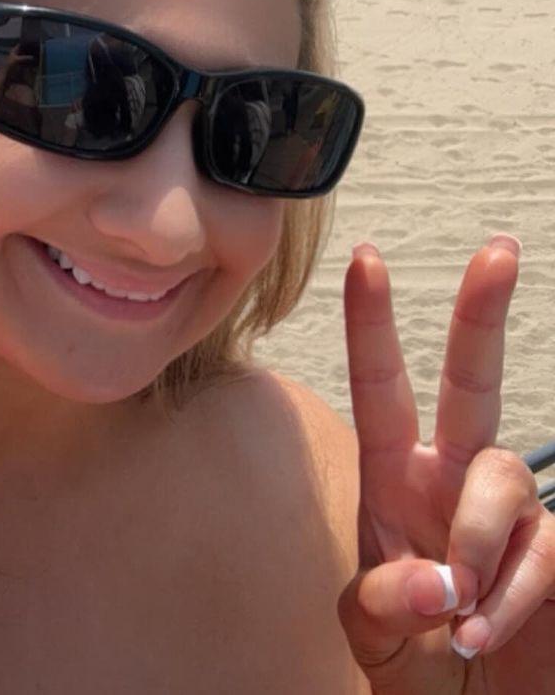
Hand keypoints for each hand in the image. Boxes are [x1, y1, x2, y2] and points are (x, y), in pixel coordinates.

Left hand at [338, 236, 554, 692]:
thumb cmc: (413, 667)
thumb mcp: (371, 638)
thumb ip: (382, 602)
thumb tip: (437, 577)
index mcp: (394, 482)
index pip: (381, 389)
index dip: (372, 325)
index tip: (365, 258)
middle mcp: (453, 480)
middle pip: (473, 382)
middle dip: (482, 314)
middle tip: (498, 249)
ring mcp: (510, 514)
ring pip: (503, 479)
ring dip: (479, 545)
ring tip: (460, 613)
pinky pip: (546, 546)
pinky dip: (515, 593)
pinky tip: (488, 629)